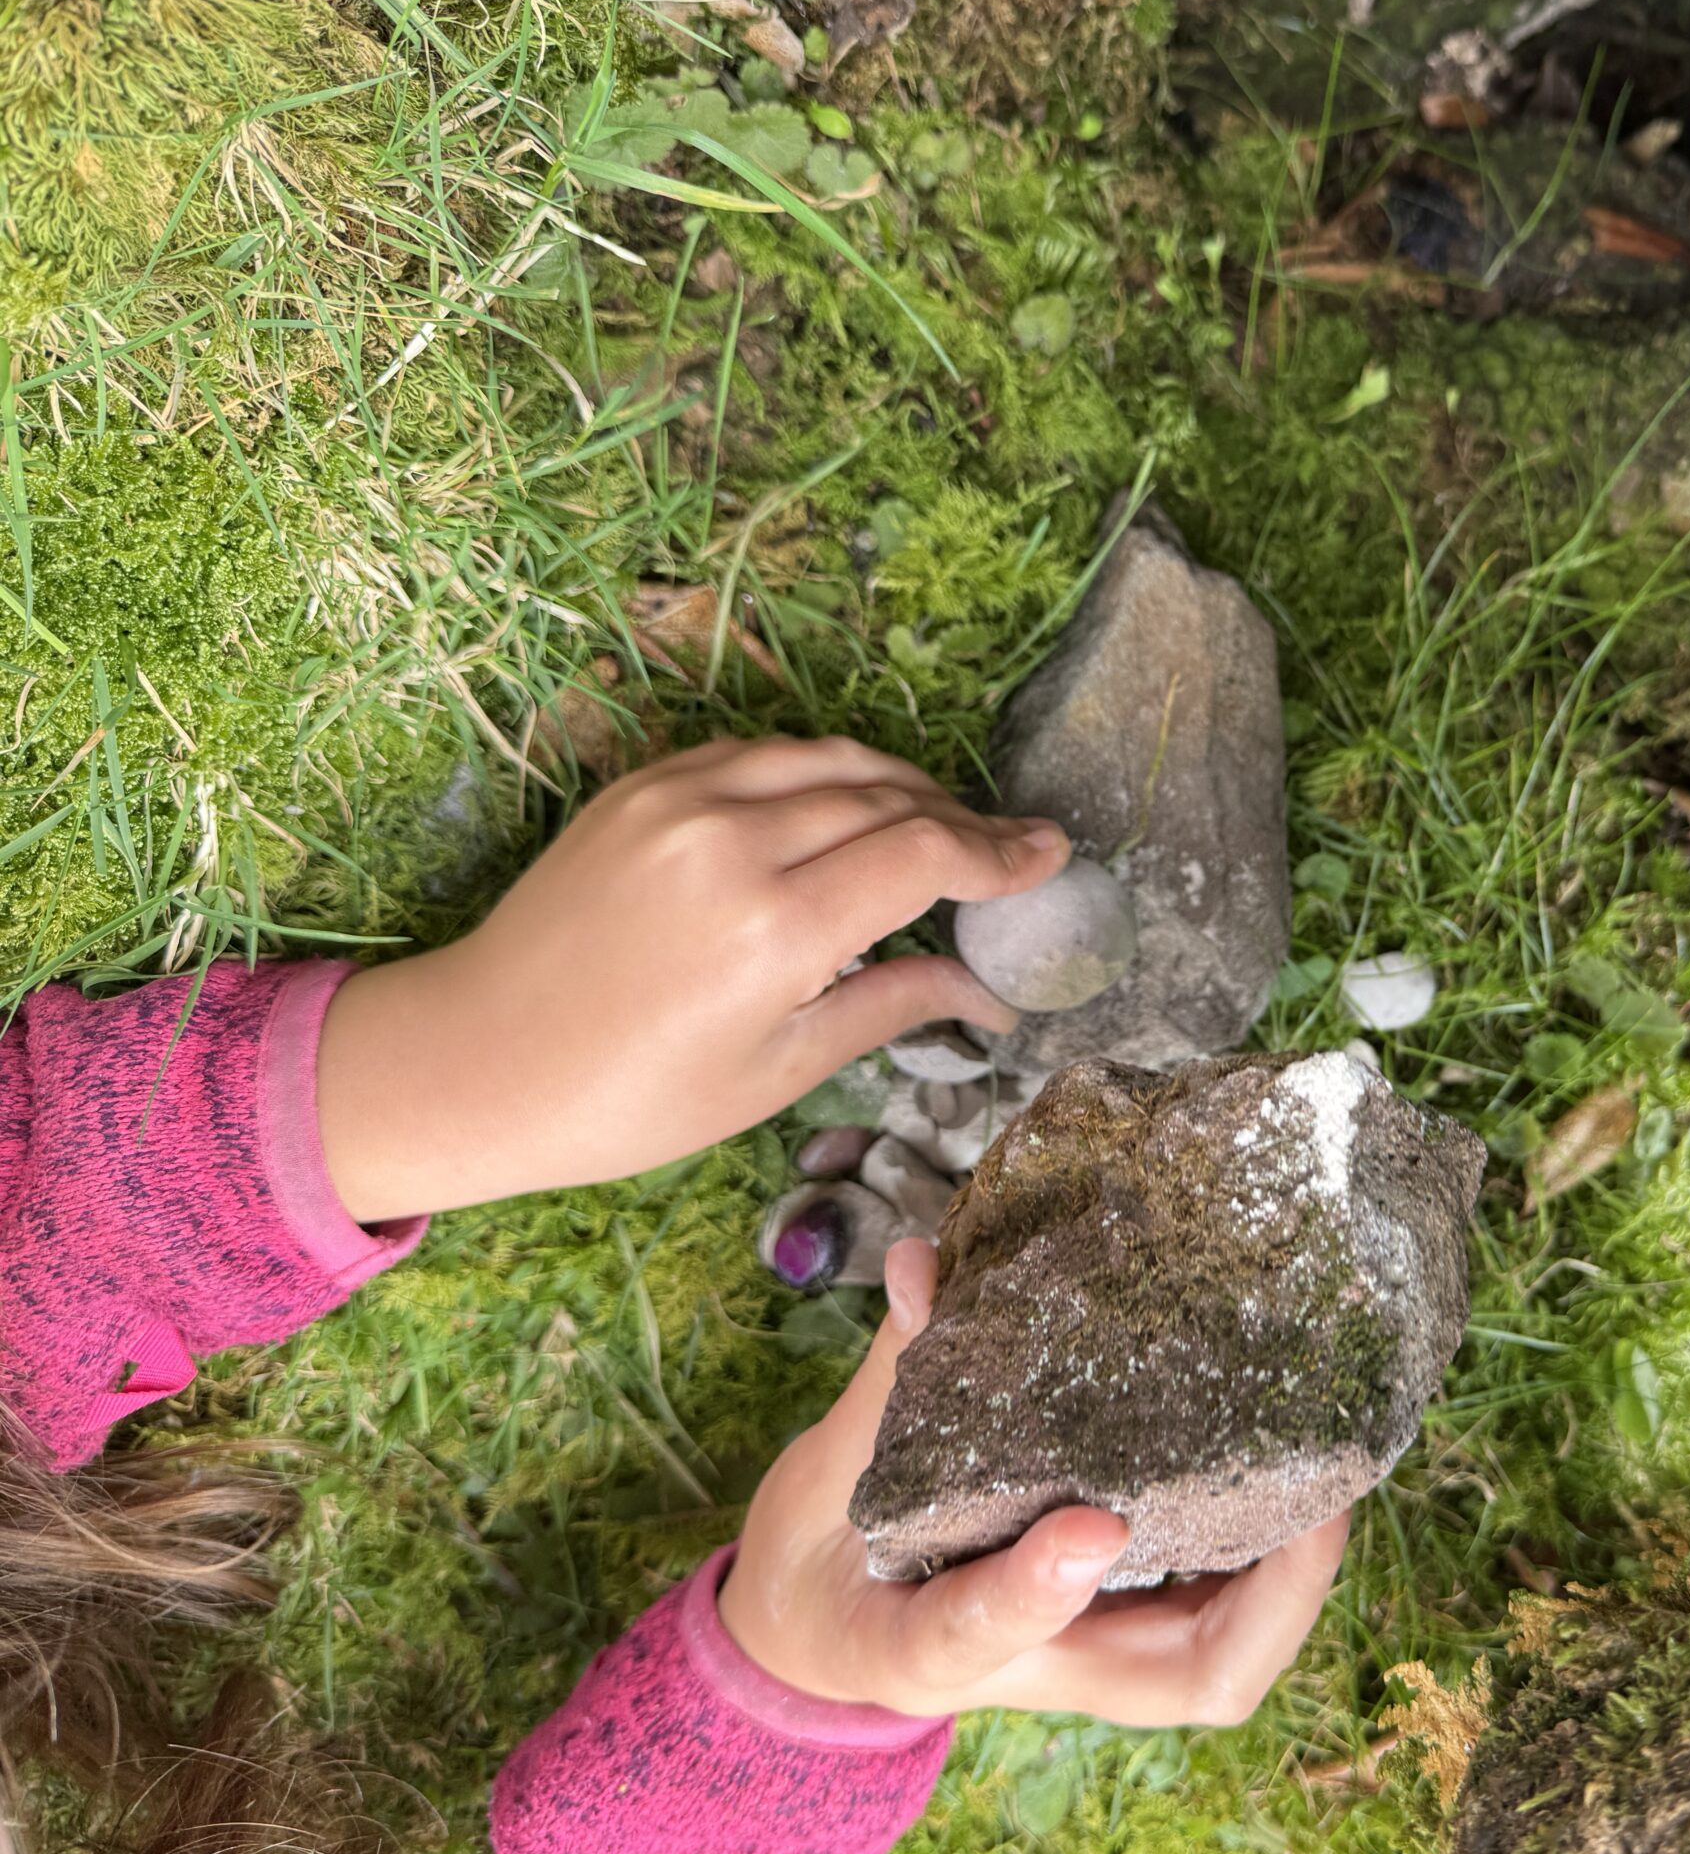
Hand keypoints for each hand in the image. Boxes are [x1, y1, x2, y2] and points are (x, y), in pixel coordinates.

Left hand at [316, 736, 1070, 1219]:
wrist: (474, 1061)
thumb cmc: (628, 1099)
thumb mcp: (777, 1070)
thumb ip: (890, 1004)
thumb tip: (985, 990)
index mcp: (774, 929)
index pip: (925, 852)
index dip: (1000, 852)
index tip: (1050, 856)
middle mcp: (732, 843)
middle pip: (888, 796)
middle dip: (960, 819)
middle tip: (1006, 852)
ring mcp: (680, 800)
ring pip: (829, 759)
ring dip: (897, 785)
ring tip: (936, 825)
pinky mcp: (641, 785)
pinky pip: (761, 754)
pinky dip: (818, 774)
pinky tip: (840, 811)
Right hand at [718, 1240, 1349, 1723]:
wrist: (816, 1621)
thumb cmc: (823, 1555)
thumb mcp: (829, 1477)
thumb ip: (889, 1378)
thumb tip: (923, 1264)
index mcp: (929, 1651)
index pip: (985, 1642)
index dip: (1036, 1592)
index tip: (1091, 1527)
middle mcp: (1044, 1668)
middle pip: (1195, 1681)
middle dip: (1276, 1594)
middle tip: (1319, 1487)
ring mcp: (1100, 1649)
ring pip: (1230, 1646)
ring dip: (1295, 1564)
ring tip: (1331, 1451)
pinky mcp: (1128, 1611)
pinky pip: (1222, 1590)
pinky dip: (1272, 1536)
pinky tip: (1300, 1443)